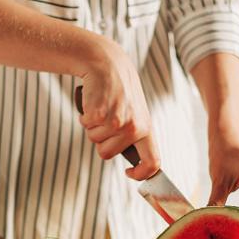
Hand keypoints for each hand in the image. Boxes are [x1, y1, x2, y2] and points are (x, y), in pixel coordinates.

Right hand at [78, 37, 159, 179]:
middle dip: (100, 141)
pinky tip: (93, 103)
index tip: (128, 172)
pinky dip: (85, 116)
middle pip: (106, 154)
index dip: (141, 174)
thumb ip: (134, 137)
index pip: (153, 162)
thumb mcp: (135, 113)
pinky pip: (85, 126)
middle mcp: (134, 127)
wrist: (108, 64)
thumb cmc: (120, 92)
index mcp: (146, 129)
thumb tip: (134, 164)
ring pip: (94, 140)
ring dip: (92, 127)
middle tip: (105, 120)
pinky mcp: (99, 113)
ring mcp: (117, 121)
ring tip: (101, 108)